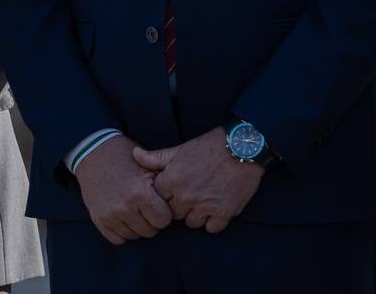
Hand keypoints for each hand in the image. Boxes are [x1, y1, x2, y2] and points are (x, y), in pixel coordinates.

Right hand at [73, 135, 172, 244]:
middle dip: (150, 220)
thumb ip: (164, 184)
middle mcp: (124, 207)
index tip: (158, 203)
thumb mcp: (147, 165)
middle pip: (150, 231)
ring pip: (134, 236)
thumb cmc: (125, 157)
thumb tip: (179, 200)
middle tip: (144, 206)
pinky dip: (121, 230)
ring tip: (133, 208)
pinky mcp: (98, 219)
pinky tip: (122, 215)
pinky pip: (117, 239)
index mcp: (139, 193)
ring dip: (136, 226)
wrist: (92, 152)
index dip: (163, 212)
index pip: (163, 220)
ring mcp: (109, 215)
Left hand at [132, 127, 263, 233]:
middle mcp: (186, 196)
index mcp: (172, 180)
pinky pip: (211, 228)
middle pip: (173, 214)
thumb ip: (155, 157)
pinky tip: (214, 209)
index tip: (172, 192)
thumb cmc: (208, 147)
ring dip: (195, 215)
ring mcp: (204, 206)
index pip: (157, 200)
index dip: (164, 197)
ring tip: (202, 201)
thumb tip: (134, 154)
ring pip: (191, 223)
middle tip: (188, 196)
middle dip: (178, 207)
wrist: (241, 148)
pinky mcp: (223, 213)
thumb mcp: (179, 149)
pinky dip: (212, 221)